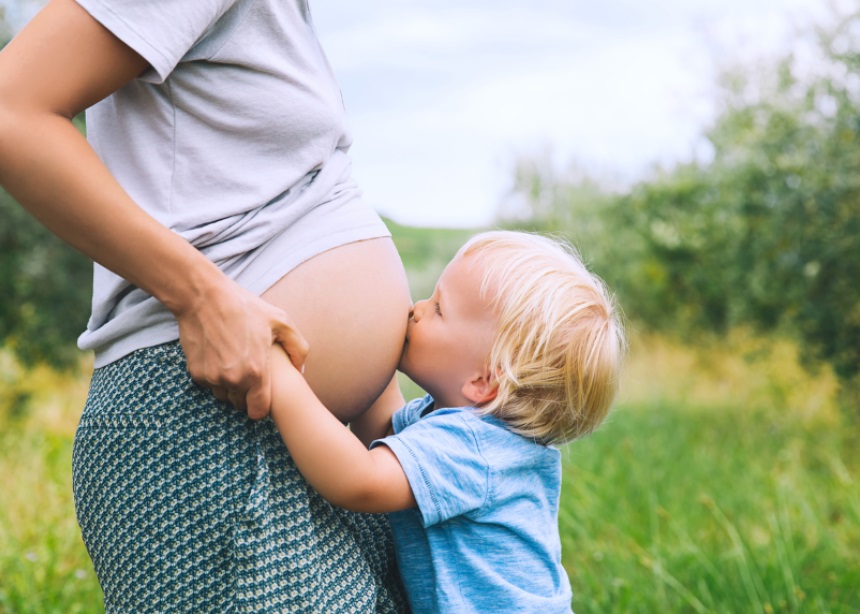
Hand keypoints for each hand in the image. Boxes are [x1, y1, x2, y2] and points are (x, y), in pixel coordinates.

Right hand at [176, 280, 308, 419]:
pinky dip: (214, 376)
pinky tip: (220, 356)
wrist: (204, 297)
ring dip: (229, 387)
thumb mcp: (280, 321)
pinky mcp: (196, 373)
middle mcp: (233, 380)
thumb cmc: (245, 307)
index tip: (262, 395)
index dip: (261, 406)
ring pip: (224, 396)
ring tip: (235, 363)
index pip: (258, 411)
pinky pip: (209, 384)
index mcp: (256, 371)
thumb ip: (298, 348)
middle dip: (246, 395)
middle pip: (240, 405)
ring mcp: (212, 377)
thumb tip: (301, 370)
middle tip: (249, 373)